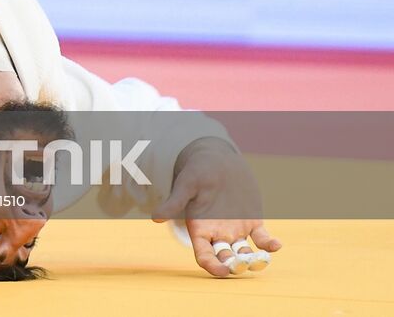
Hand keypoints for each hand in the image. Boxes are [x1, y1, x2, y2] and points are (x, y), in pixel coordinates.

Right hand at [152, 138, 281, 277]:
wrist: (218, 160)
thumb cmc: (197, 171)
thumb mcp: (185, 184)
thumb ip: (174, 201)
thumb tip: (155, 217)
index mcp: (199, 229)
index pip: (204, 255)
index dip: (211, 266)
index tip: (221, 271)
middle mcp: (217, 234)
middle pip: (224, 258)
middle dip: (233, 265)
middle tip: (241, 266)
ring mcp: (236, 230)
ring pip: (244, 253)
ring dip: (252, 260)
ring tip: (260, 260)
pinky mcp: (252, 223)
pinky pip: (262, 239)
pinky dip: (269, 245)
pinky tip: (275, 245)